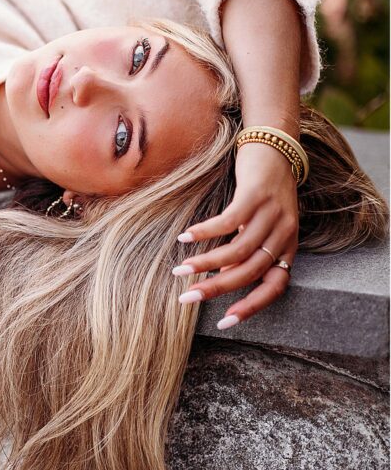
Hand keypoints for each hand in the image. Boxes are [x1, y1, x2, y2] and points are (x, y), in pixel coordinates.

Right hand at [173, 143, 298, 328]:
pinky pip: (227, 222)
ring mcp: (270, 215)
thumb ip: (250, 249)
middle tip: (186, 298)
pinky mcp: (254, 196)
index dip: (251, 307)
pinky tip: (184, 237)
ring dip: (205, 263)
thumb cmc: (264, 189)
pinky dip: (204, 232)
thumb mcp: (263, 224)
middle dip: (215, 289)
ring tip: (180, 269)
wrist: (276, 146)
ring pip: (236, 251)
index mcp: (288, 246)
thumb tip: (222, 275)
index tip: (224, 323)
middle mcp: (283, 234)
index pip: (275, 287)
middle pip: (249, 272)